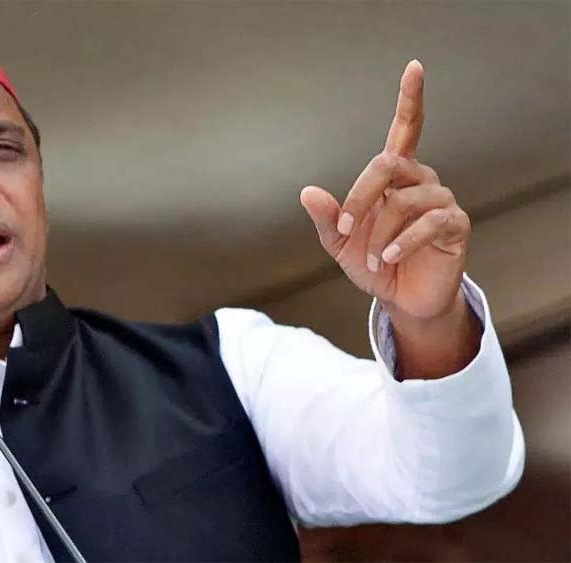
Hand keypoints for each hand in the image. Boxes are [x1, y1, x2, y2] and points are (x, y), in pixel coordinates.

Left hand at [300, 60, 469, 321]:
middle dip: (359, 197)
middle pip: (388, 164)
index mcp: (394, 176)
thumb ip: (328, 218)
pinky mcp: (455, 225)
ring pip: (403, 200)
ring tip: (372, 258)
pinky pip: (428, 223)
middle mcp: (421, 179)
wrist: (401, 299)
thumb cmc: (373, 263)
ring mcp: (441, 200)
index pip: (406, 128)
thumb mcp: (341, 243)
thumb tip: (307, 191)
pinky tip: (388, 258)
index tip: (414, 67)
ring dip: (379, 233)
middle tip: (346, 230)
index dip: (410, 98)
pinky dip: (401, 242)